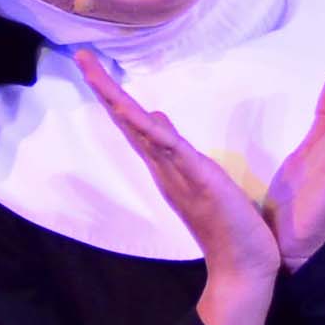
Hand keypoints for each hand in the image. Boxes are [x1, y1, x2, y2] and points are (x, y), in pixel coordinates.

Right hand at [78, 49, 283, 324]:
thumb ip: (177, 152)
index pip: (135, 125)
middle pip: (128, 123)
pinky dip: (156, 133)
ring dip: (120, 102)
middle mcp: (165, 169)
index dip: (115, 95)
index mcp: (167, 166)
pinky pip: (174, 152)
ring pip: (142, 132)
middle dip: (105, 90)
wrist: (242, 268)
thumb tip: (158, 119)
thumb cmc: (227, 226)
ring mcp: (179, 175)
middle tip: (82, 57)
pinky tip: (141, 112)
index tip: (93, 67)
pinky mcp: (201, 182)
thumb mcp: (202, 177)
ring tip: (96, 73)